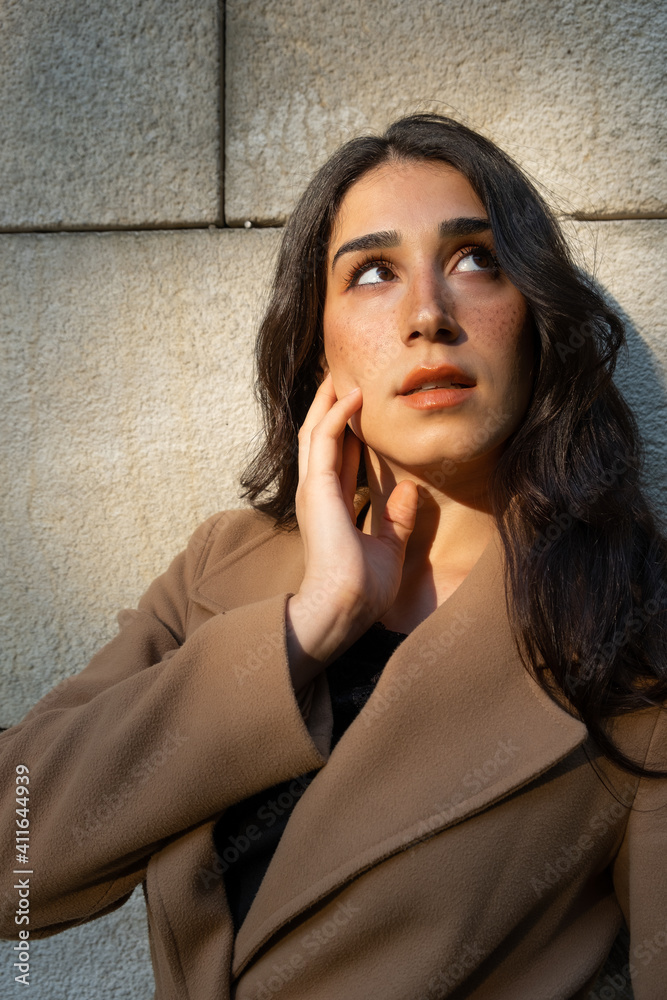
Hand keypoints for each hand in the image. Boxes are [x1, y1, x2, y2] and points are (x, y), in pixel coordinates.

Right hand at [286, 374, 417, 692]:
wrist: (345, 607)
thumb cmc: (362, 587)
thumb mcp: (389, 547)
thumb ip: (396, 518)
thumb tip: (411, 491)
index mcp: (332, 505)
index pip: (337, 456)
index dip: (345, 428)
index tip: (358, 403)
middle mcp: (318, 493)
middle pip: (319, 436)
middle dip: (329, 405)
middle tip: (341, 375)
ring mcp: (313, 489)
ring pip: (315, 430)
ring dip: (328, 400)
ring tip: (341, 373)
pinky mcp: (317, 488)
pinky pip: (324, 439)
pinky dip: (337, 415)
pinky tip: (354, 396)